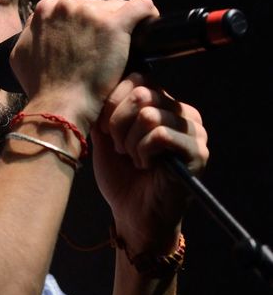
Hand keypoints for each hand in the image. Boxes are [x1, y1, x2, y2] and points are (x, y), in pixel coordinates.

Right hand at [9, 0, 159, 132]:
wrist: (60, 106)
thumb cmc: (41, 88)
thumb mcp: (21, 54)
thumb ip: (32, 27)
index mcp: (46, 11)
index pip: (73, 7)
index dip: (83, 25)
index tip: (89, 42)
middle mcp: (66, 5)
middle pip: (94, 6)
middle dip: (100, 24)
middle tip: (104, 52)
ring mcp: (91, 13)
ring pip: (116, 7)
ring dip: (120, 25)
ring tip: (123, 48)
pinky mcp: (115, 25)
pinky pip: (141, 6)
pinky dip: (147, 14)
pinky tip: (149, 25)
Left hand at [92, 72, 208, 253]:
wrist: (133, 217)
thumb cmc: (121, 179)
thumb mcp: (106, 138)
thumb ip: (105, 109)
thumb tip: (96, 86)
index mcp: (163, 104)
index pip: (138, 78)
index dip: (112, 103)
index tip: (105, 131)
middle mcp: (183, 112)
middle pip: (143, 93)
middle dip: (119, 124)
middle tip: (121, 149)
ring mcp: (194, 131)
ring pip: (150, 115)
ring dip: (131, 142)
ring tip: (134, 159)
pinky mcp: (198, 152)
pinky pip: (161, 136)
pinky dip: (144, 152)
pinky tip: (146, 166)